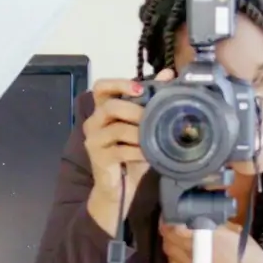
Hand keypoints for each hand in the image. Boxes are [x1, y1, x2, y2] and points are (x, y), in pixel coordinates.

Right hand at [84, 69, 173, 235]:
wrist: (120, 188)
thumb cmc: (131, 155)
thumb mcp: (143, 127)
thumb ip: (151, 101)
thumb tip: (168, 74)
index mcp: (102, 111)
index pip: (101, 87)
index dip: (118, 83)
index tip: (139, 88)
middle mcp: (93, 123)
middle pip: (110, 106)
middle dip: (135, 110)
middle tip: (153, 117)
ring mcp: (94, 141)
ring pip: (117, 129)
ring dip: (140, 133)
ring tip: (154, 138)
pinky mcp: (99, 158)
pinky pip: (121, 150)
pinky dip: (139, 151)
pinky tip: (149, 154)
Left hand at [159, 221, 262, 262]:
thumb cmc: (251, 257)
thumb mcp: (236, 232)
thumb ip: (216, 224)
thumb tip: (202, 217)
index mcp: (208, 238)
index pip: (176, 229)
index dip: (169, 220)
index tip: (170, 212)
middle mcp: (196, 253)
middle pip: (168, 239)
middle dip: (166, 229)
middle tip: (171, 221)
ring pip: (169, 252)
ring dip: (168, 242)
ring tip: (175, 235)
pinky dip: (173, 255)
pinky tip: (180, 251)